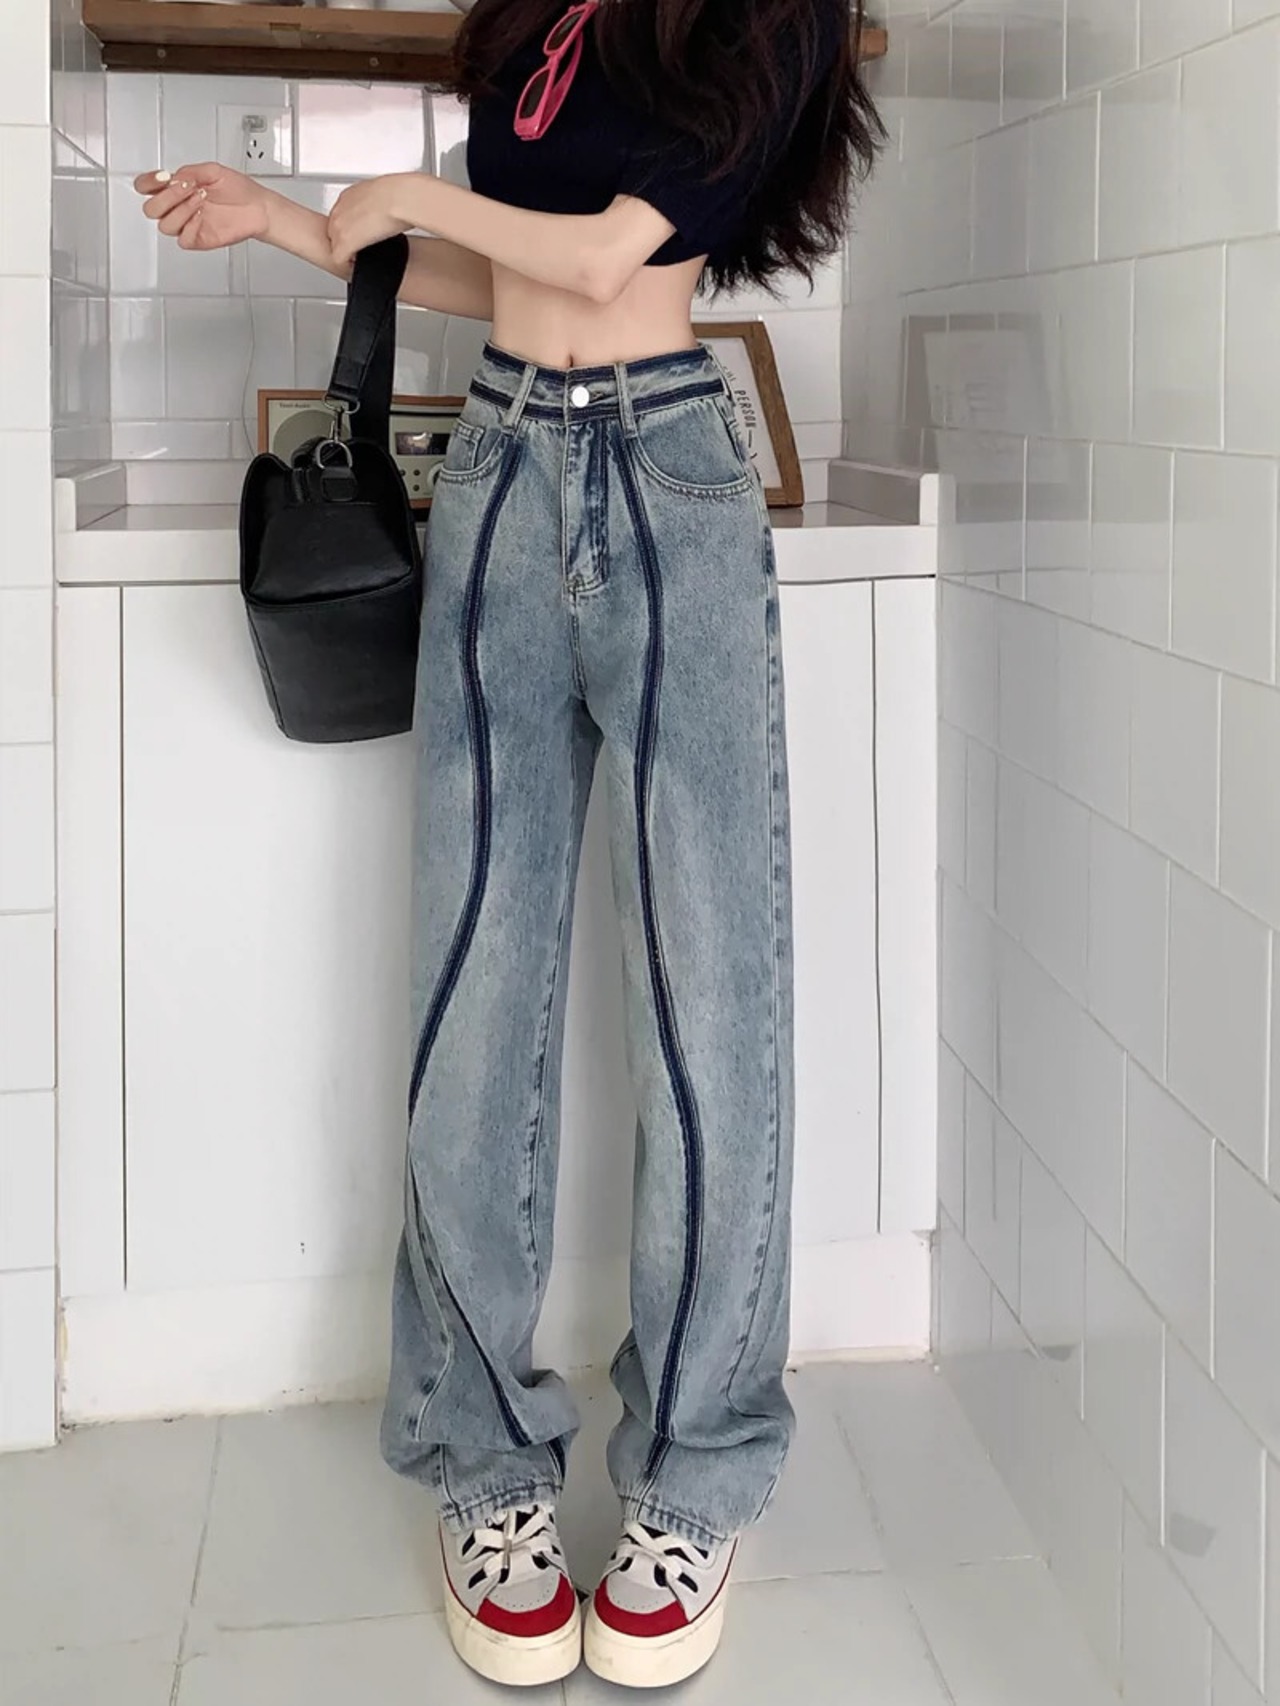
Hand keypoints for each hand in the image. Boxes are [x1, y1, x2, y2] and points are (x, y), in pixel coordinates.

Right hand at [134, 163, 270, 249]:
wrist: (258, 208)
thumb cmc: (238, 189)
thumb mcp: (213, 171)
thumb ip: (190, 172)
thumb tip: (174, 179)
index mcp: (176, 188)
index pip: (146, 187)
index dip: (147, 183)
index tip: (163, 177)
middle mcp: (178, 207)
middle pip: (150, 209)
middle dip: (166, 197)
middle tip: (186, 188)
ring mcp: (187, 224)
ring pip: (165, 225)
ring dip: (181, 210)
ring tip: (200, 200)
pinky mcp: (198, 239)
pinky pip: (182, 240)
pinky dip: (190, 227)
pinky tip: (202, 217)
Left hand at [327, 177, 414, 267]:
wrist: (399, 199)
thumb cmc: (399, 195)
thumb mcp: (384, 196)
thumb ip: (378, 204)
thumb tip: (387, 211)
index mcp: (349, 196)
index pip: (342, 218)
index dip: (352, 231)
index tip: (362, 237)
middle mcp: (340, 210)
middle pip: (334, 233)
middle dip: (347, 243)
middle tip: (362, 250)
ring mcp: (340, 226)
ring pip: (335, 246)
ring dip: (347, 254)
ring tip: (362, 257)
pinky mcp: (345, 242)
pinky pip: (339, 260)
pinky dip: (348, 265)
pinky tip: (360, 264)